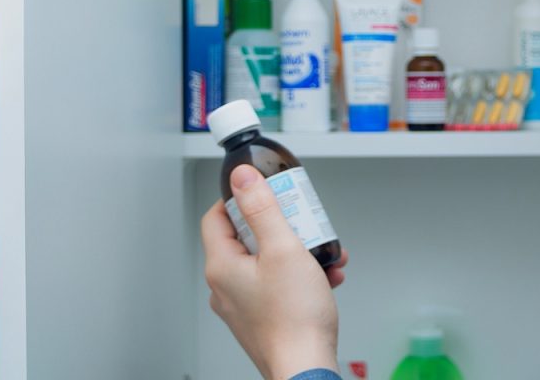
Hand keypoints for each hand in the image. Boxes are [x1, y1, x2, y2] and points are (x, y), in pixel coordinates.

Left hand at [201, 164, 348, 378]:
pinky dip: (298, 275)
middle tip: (299, 220)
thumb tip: (243, 178)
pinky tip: (324, 276)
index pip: (216, 217)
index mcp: (222, 266)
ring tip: (319, 250)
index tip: (263, 193)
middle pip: (244, 239)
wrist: (305, 367)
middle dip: (279, 225)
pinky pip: (276, 285)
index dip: (239, 199)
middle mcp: (225, 287)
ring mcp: (243, 305)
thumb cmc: (294, 318)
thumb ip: (263, 209)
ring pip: (265, 262)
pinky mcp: (261, 318)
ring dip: (295, 250)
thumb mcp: (283, 249)